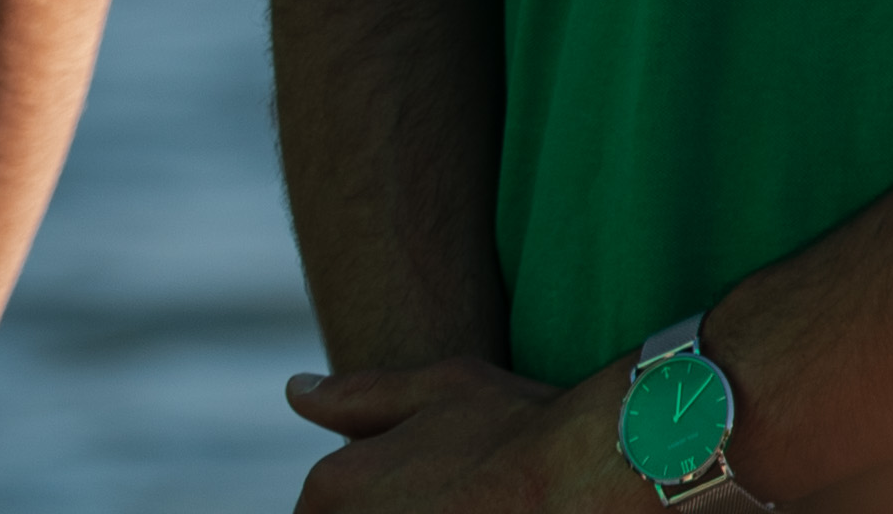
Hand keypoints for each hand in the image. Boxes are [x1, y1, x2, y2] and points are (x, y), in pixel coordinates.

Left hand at [287, 354, 584, 513]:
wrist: (595, 479)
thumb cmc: (520, 428)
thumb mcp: (436, 390)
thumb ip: (357, 397)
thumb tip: (296, 390)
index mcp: (335, 488)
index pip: (315, 513)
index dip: (360, 507)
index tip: (420, 496)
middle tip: (458, 499)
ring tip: (478, 506)